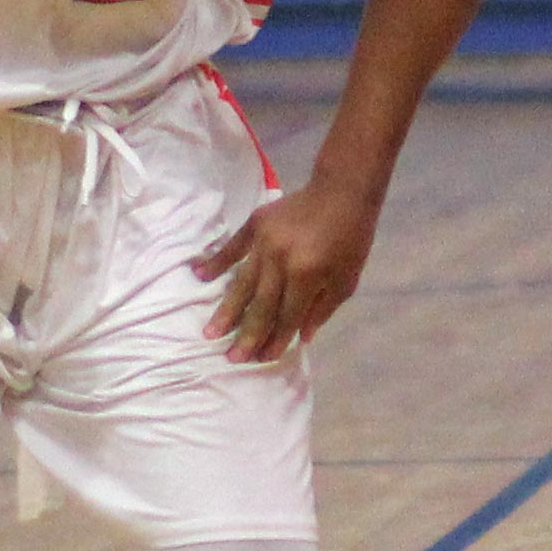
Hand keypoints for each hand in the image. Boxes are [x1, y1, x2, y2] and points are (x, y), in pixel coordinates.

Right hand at [191, 175, 380, 363]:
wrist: (342, 191)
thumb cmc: (351, 239)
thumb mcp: (346, 280)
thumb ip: (322, 309)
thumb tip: (300, 338)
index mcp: (307, 274)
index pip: (288, 315)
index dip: (276, 339)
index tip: (262, 359)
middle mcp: (282, 260)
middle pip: (262, 305)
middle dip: (247, 334)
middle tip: (231, 358)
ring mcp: (266, 241)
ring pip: (243, 282)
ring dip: (228, 310)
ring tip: (211, 333)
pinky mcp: (256, 224)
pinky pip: (233, 246)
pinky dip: (217, 261)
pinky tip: (200, 276)